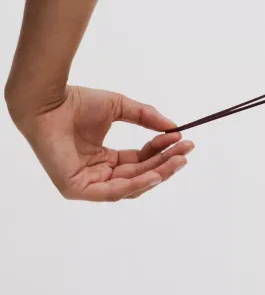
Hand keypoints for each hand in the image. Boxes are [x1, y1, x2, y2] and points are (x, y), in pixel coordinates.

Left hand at [9, 86, 193, 201]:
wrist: (49, 101)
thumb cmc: (78, 102)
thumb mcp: (120, 108)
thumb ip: (145, 117)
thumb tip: (174, 126)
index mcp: (105, 159)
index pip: (140, 161)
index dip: (161, 152)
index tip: (181, 139)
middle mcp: (98, 174)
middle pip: (139, 176)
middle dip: (165, 164)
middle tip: (185, 152)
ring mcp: (87, 184)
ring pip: (129, 186)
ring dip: (156, 174)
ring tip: (177, 160)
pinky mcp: (76, 189)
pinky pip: (111, 193)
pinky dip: (135, 184)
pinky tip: (155, 174)